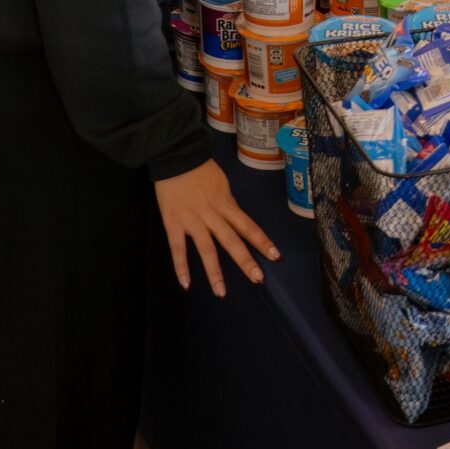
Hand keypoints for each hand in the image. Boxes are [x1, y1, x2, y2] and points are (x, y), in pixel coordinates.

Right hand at [154, 161, 280, 295]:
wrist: (175, 156)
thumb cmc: (199, 168)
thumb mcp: (221, 183)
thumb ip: (227, 203)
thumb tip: (234, 217)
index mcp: (226, 203)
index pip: (248, 225)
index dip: (262, 241)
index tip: (275, 257)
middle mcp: (212, 214)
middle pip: (232, 241)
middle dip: (246, 261)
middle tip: (258, 279)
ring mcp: (192, 220)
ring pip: (207, 249)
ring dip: (215, 272)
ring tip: (221, 292)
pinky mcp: (173, 223)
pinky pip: (178, 248)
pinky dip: (181, 266)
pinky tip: (186, 284)